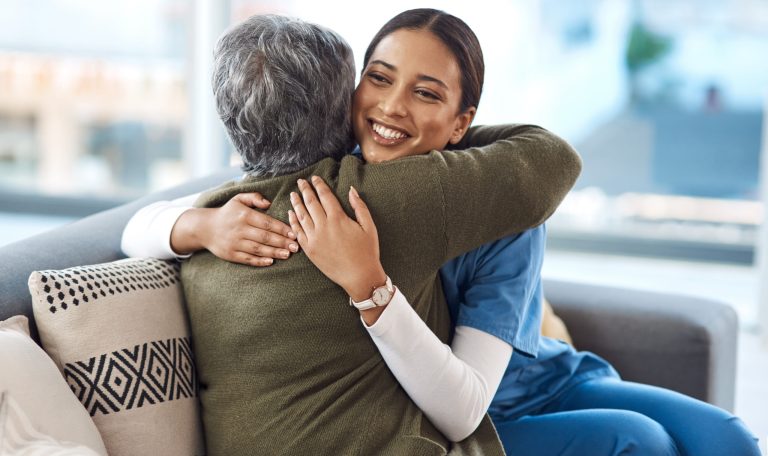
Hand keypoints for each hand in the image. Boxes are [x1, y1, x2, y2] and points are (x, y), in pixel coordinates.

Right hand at [171, 192, 297, 266]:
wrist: (204, 228)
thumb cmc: (227, 212)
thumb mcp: (238, 199)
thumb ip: (254, 197)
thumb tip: (268, 203)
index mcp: (244, 215)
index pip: (267, 222)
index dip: (282, 229)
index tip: (294, 233)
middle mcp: (239, 229)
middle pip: (265, 237)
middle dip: (282, 242)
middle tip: (296, 247)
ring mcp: (234, 243)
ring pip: (258, 249)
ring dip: (274, 253)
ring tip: (287, 254)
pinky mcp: (230, 254)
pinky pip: (247, 259)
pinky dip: (259, 261)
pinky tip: (271, 261)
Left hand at [288, 176, 385, 300]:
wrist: (359, 276)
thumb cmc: (368, 251)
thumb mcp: (369, 226)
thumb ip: (359, 206)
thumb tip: (351, 190)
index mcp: (338, 218)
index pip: (325, 196)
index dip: (319, 185)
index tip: (315, 178)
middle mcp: (323, 226)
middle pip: (311, 203)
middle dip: (305, 190)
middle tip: (301, 181)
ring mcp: (314, 238)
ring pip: (301, 215)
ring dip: (296, 203)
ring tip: (293, 194)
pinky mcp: (309, 250)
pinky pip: (298, 232)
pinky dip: (293, 221)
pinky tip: (291, 213)